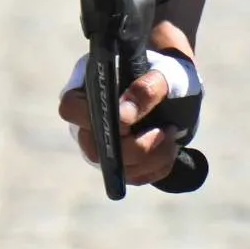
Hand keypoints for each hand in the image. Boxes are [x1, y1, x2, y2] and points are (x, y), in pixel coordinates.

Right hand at [59, 44, 198, 188]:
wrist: (178, 85)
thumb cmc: (166, 72)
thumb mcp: (166, 73)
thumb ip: (146, 89)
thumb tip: (123, 116)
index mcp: (86, 89)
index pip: (71, 108)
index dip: (93, 119)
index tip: (128, 121)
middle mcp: (88, 121)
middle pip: (94, 149)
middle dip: (135, 148)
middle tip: (165, 131)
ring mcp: (102, 144)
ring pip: (117, 169)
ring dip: (153, 158)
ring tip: (172, 133)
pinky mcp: (121, 162)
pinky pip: (135, 177)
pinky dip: (159, 166)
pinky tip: (171, 146)